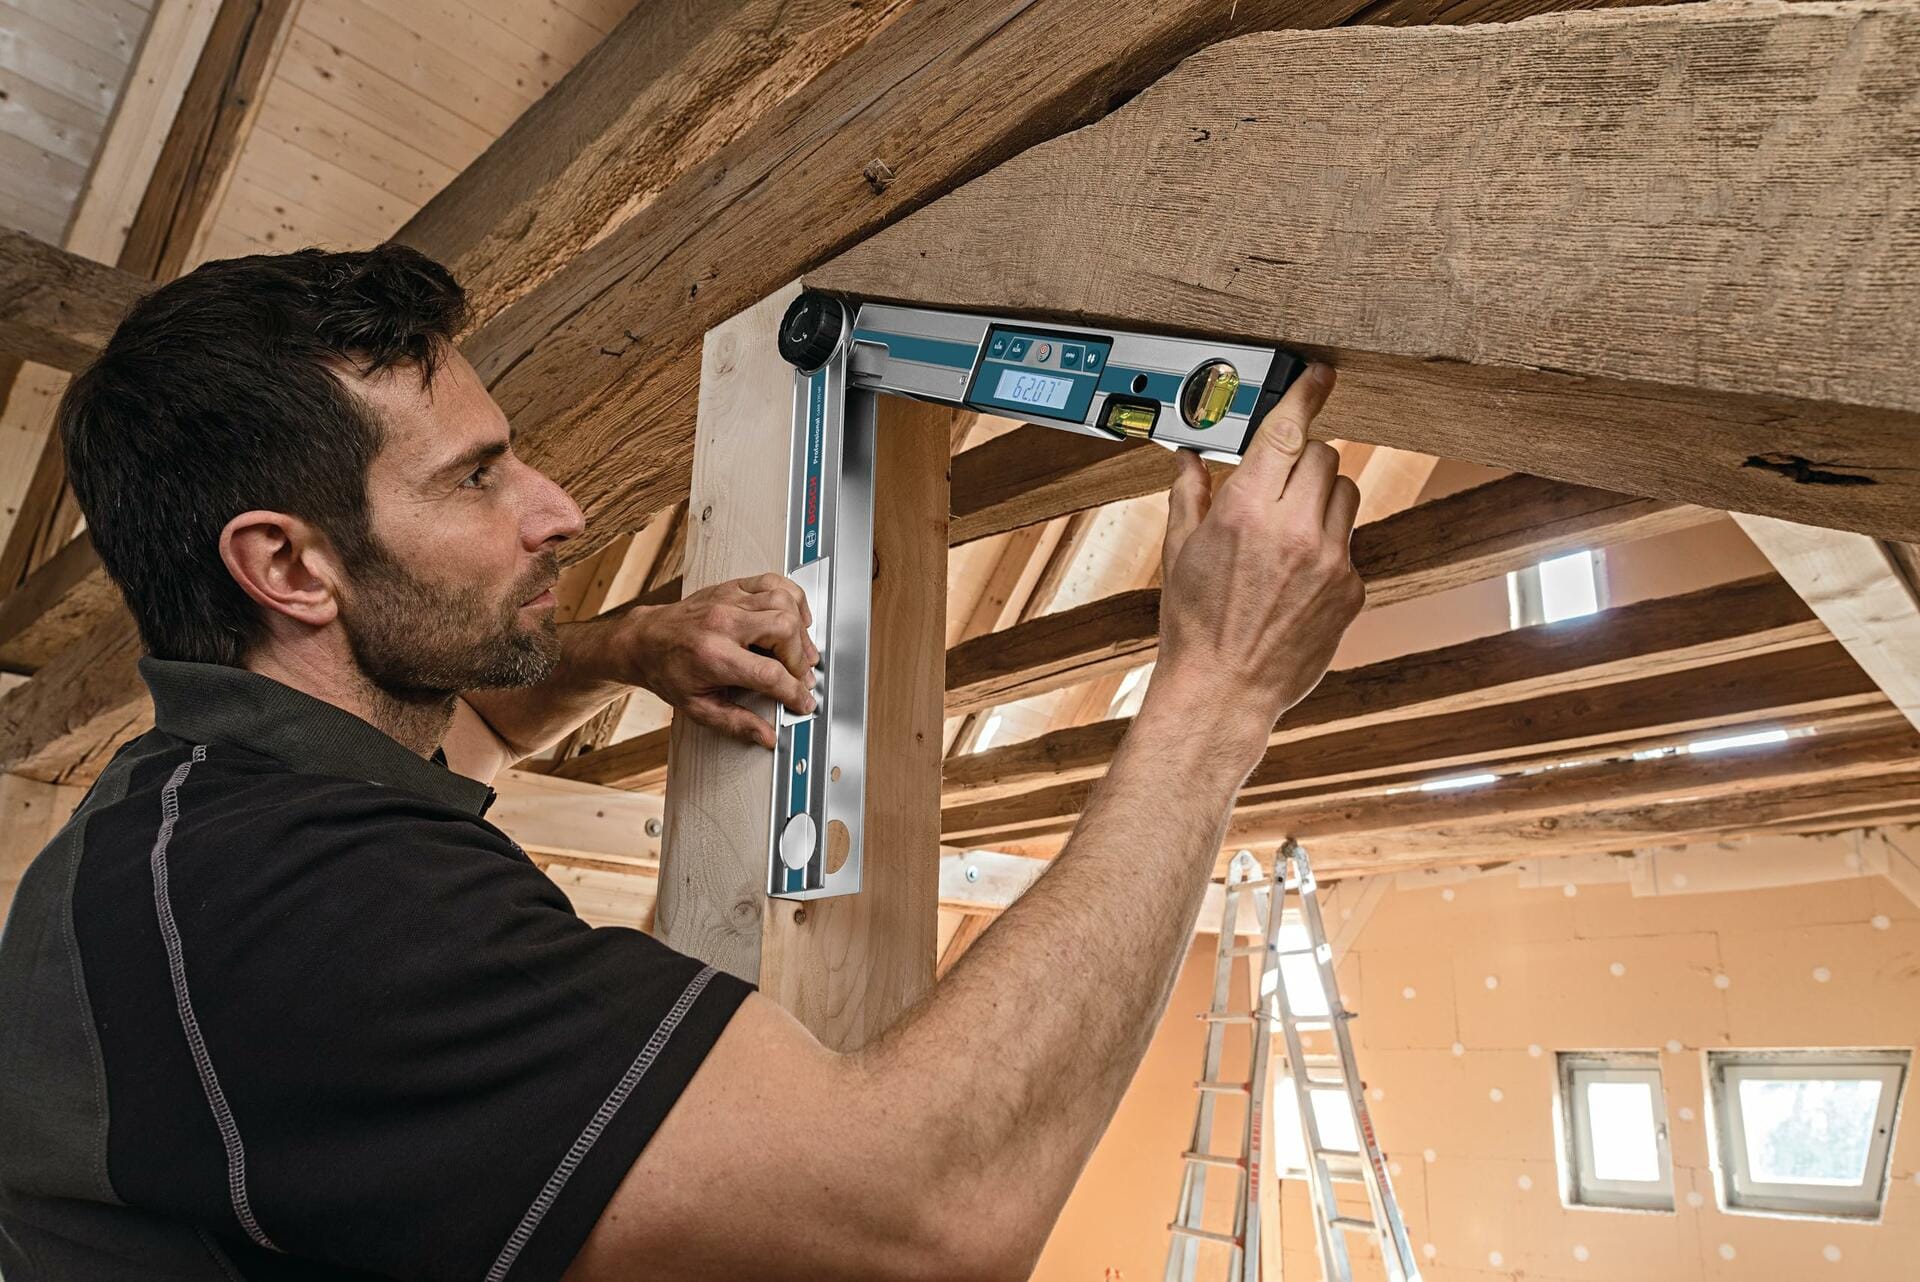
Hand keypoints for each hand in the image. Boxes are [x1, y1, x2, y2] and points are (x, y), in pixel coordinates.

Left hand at [625, 573, 818, 747]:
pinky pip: (773, 582)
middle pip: (784, 630)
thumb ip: (735, 723)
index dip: (794, 692)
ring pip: (783, 603)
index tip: (802, 702)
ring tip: (799, 650)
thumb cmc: (666, 670)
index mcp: (713, 656)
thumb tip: (765, 736)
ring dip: (800, 629)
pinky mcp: (732, 587)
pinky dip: (792, 599)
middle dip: (800, 658)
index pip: (769, 673)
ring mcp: (728, 600)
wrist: (643, 640)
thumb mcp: (696, 707)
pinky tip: (795, 617)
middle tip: (800, 676)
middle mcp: (722, 623)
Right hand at [1147, 363, 1364, 757]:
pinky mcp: (1352, 588)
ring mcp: (1331, 560)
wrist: (1225, 690)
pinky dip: (1329, 545)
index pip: (1288, 430)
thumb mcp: (1178, 552)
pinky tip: (1297, 576)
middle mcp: (1295, 529)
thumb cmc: (1194, 624)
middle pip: (1324, 455)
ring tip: (1289, 532)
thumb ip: (1190, 495)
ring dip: (1322, 498)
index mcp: (1246, 511)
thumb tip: (1191, 457)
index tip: (1319, 375)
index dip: (1307, 394)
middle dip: (1302, 460)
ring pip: (1346, 492)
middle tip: (1278, 484)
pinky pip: (1350, 542)